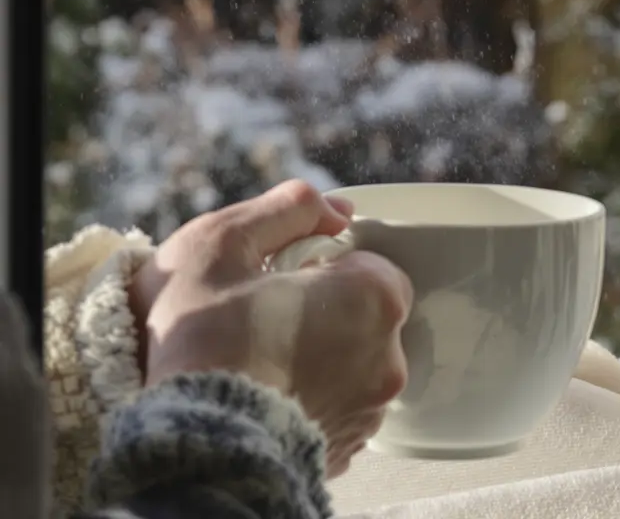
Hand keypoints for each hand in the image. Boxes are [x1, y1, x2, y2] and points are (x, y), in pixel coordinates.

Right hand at [133, 180, 412, 476]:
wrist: (191, 440)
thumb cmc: (203, 337)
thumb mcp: (225, 242)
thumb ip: (288, 209)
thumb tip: (336, 210)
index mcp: (374, 297)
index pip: (369, 267)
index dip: (324, 268)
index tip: (282, 281)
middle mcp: (388, 356)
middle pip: (363, 317)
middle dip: (323, 312)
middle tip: (264, 319)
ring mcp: (371, 410)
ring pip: (350, 367)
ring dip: (318, 359)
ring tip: (259, 363)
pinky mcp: (347, 450)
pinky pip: (334, 410)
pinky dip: (308, 401)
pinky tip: (265, 399)